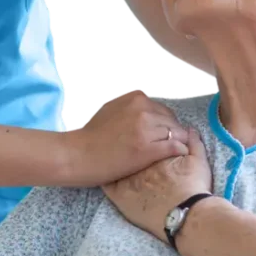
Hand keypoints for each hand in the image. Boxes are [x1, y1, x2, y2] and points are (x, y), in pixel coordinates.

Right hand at [68, 90, 190, 186]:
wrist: (76, 155)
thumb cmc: (90, 137)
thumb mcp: (113, 110)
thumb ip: (133, 109)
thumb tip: (151, 115)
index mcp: (135, 97)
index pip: (162, 110)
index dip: (163, 125)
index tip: (159, 136)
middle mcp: (143, 108)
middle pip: (172, 121)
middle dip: (172, 134)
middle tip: (163, 148)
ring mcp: (147, 128)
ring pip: (178, 134)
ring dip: (177, 143)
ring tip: (170, 155)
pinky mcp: (149, 148)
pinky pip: (176, 147)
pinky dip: (179, 152)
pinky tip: (174, 158)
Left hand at [102, 127, 211, 239]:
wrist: (183, 213)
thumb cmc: (192, 187)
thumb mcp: (199, 162)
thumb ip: (195, 143)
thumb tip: (190, 129)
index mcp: (154, 148)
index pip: (144, 136)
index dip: (145, 138)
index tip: (147, 142)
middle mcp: (137, 159)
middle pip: (127, 146)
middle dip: (127, 145)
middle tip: (131, 152)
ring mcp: (126, 176)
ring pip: (115, 163)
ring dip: (116, 160)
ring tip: (118, 161)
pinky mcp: (119, 195)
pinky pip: (107, 184)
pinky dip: (107, 180)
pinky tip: (107, 179)